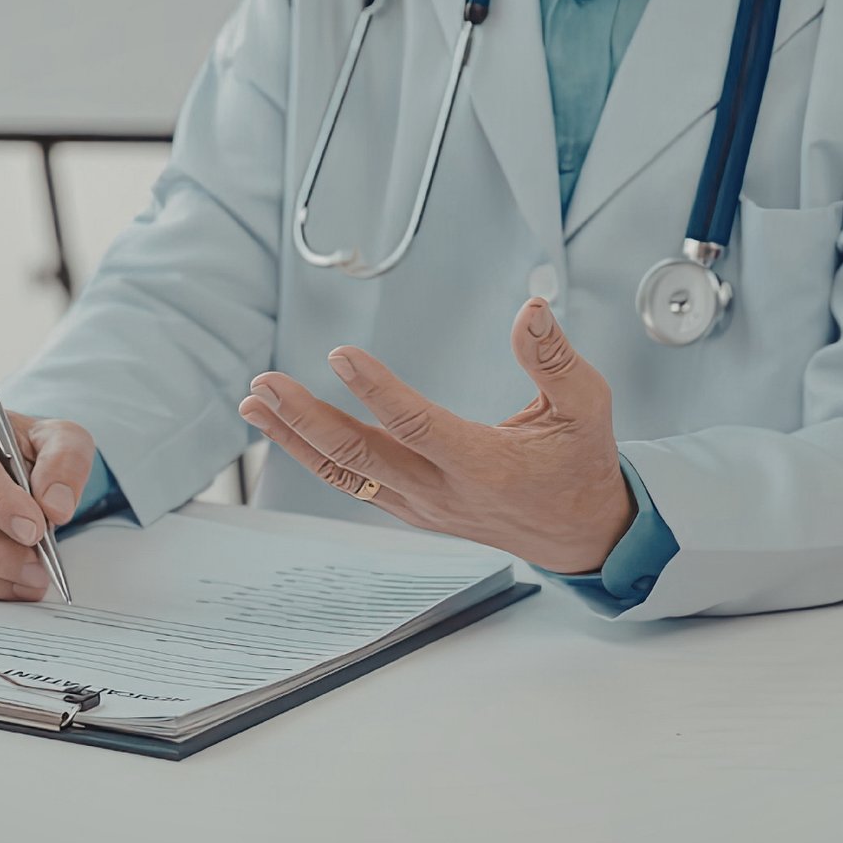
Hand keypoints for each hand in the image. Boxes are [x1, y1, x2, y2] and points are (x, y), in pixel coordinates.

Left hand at [239, 298, 635, 574]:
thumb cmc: (581, 465)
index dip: (377, 390)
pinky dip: (315, 456)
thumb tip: (531, 308)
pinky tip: (286, 430)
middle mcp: (443, 491)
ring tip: (255, 404)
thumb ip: (554, 358)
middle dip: (306, 419)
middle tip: (266, 384)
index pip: (417, 426)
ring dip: (296, 439)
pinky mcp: (412, 509)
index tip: (341, 354)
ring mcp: (422, 506)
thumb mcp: (586, 405)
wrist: (581, 534)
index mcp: (484, 465)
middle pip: (360, 457)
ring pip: (346, 475)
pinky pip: (354, 483)